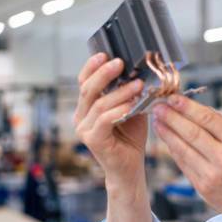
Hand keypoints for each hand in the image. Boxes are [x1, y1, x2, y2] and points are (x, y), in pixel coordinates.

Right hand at [74, 53, 146, 182]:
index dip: (92, 66)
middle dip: (104, 73)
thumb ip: (129, 94)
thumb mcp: (131, 109)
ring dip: (119, 92)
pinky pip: (104, 120)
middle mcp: (81, 116)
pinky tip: (132, 105)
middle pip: (87, 88)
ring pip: (99, 103)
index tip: (105, 53)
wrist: (130, 168)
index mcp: (87, 107)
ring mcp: (84, 129)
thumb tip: (139, 72)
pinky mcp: (93, 140)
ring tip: (137, 85)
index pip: (84, 81)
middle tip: (120, 63)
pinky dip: (119, 110)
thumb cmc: (131, 138)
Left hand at [151, 95, 221, 221]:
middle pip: (192, 133)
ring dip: (167, 133)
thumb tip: (201, 109)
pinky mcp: (203, 188)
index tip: (174, 98)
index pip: (208, 119)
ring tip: (157, 121)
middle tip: (158, 106)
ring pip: (183, 149)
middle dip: (172, 117)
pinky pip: (184, 164)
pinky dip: (174, 150)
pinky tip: (167, 140)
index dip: (188, 107)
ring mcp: (212, 174)